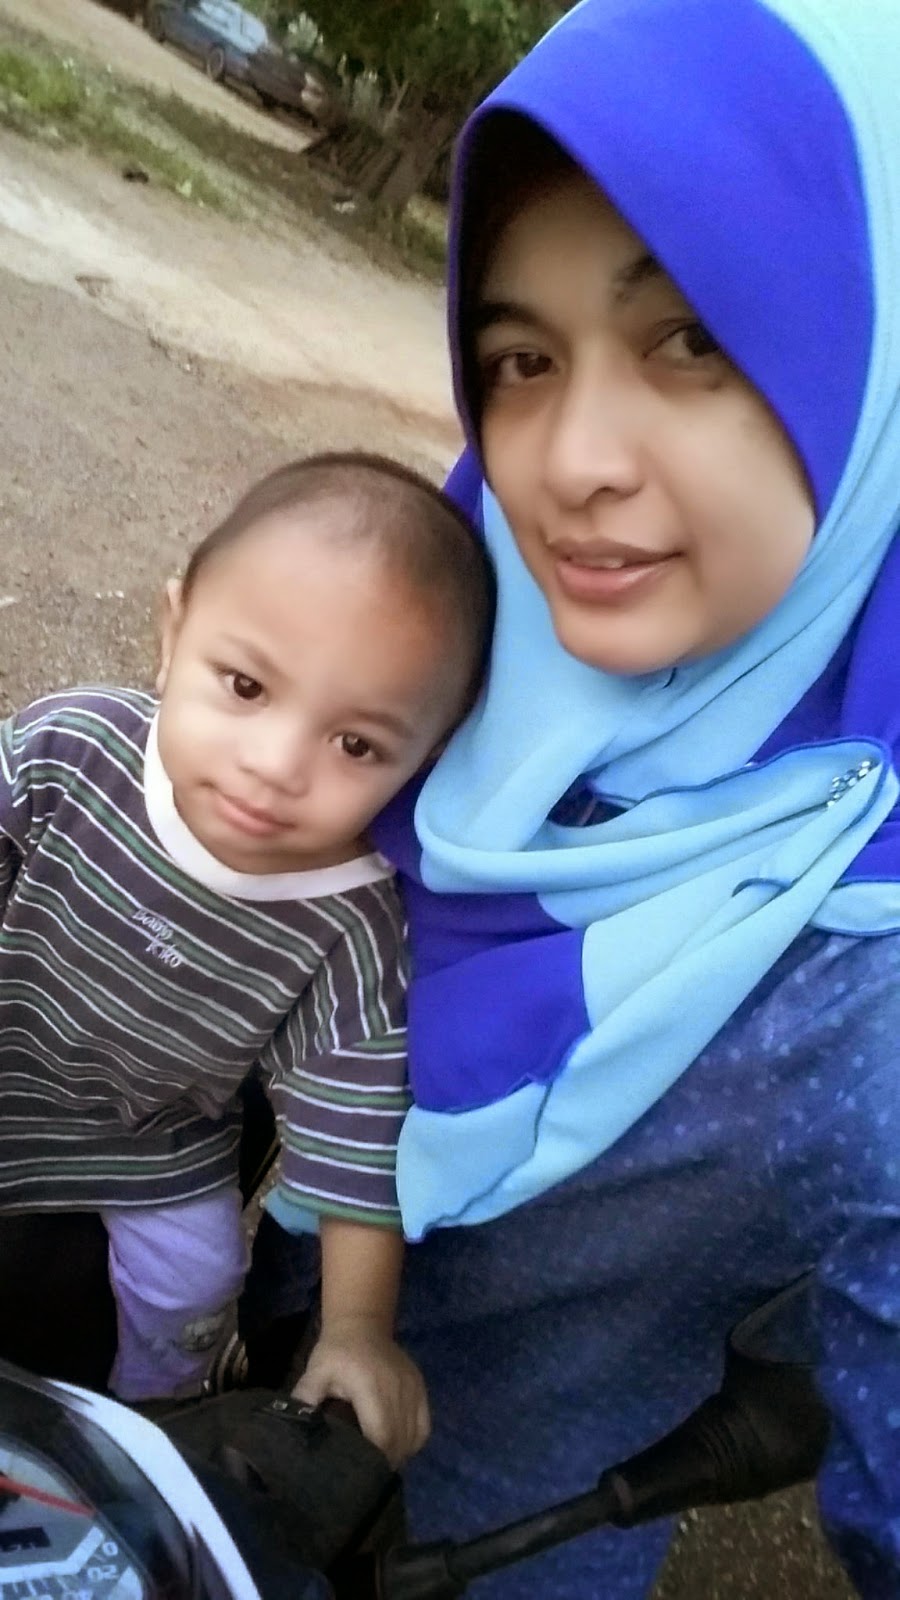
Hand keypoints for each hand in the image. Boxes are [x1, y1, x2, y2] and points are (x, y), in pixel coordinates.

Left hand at [292, 1316, 429, 1468]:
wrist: (362, 1324)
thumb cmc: (335, 1353)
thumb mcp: (315, 1373)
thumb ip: (305, 1401)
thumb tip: (293, 1432)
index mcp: (370, 1386)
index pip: (381, 1434)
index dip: (373, 1459)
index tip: (359, 1473)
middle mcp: (397, 1388)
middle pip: (399, 1440)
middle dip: (384, 1462)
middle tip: (366, 1475)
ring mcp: (412, 1387)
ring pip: (414, 1436)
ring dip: (399, 1455)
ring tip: (379, 1463)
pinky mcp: (420, 1388)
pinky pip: (423, 1426)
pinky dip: (412, 1442)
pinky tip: (397, 1448)